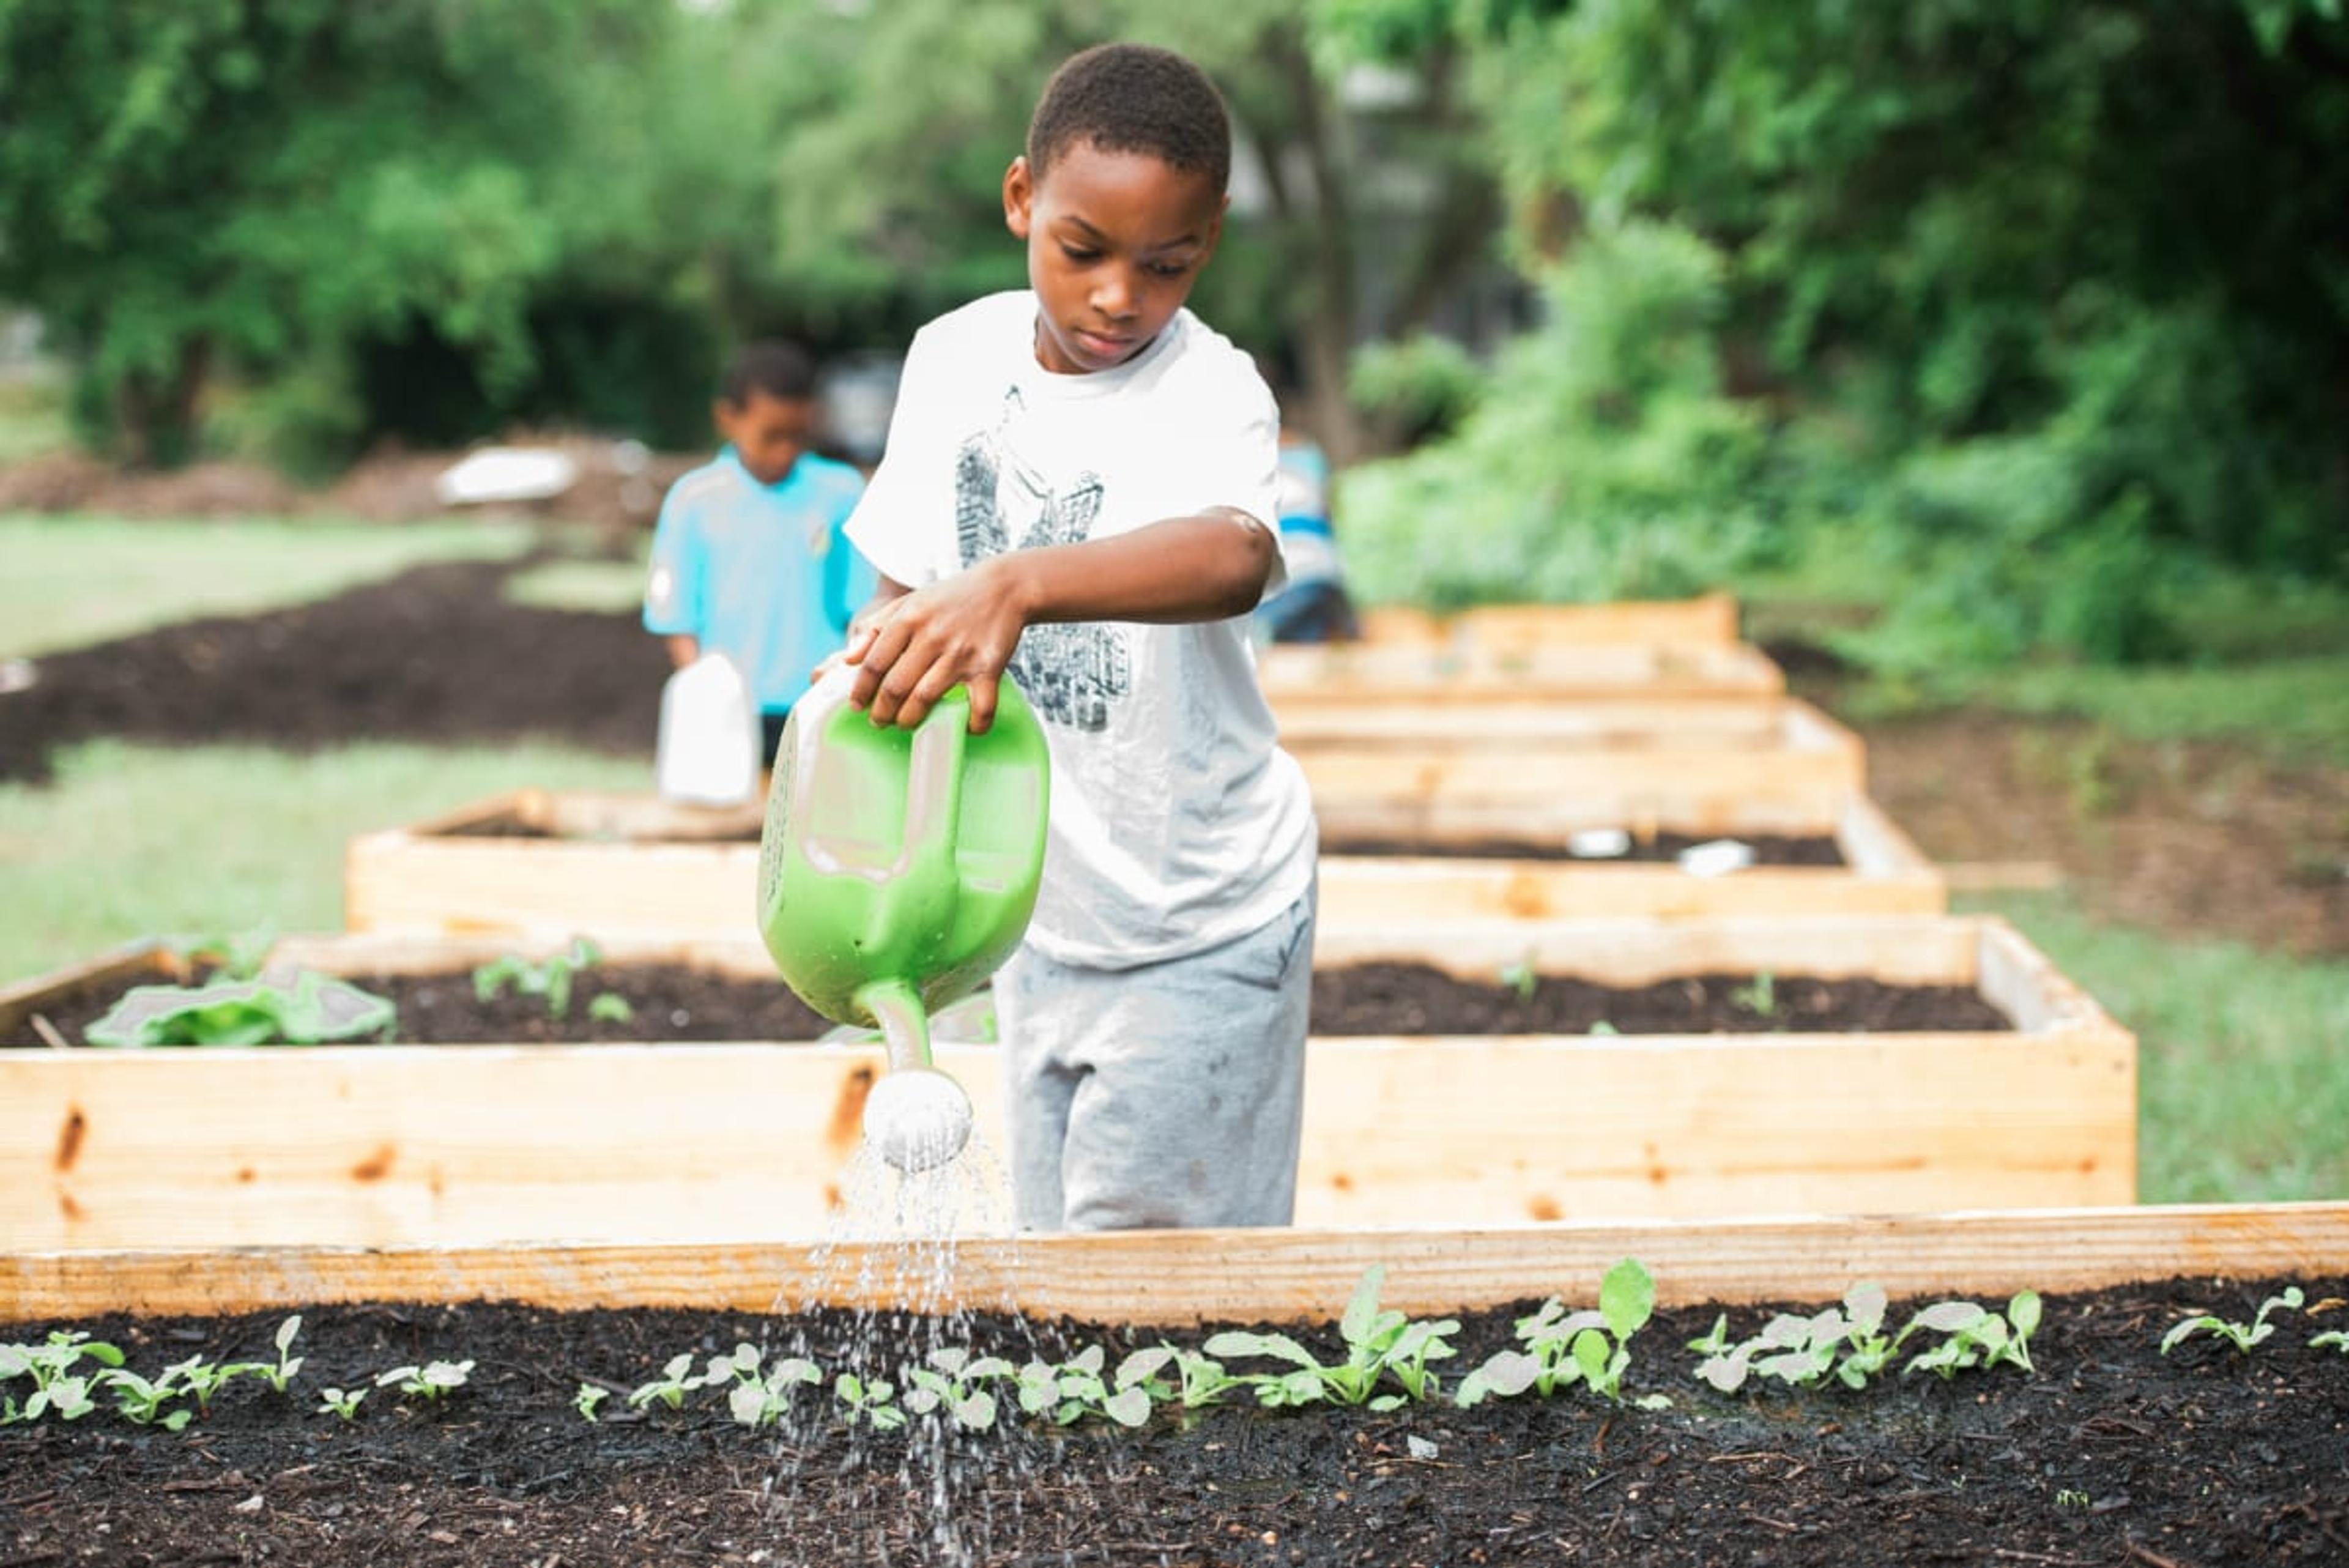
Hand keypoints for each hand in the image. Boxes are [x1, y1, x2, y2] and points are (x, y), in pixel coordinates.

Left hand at [845, 558, 1028, 732]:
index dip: (861, 690)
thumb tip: (848, 659)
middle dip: (881, 712)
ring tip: (906, 723)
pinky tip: (965, 728)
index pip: (874, 663)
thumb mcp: (908, 603)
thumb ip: (875, 628)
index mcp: (908, 619)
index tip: (856, 705)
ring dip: (911, 720)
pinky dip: (973, 724)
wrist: (1003, 588)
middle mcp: (931, 637)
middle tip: (879, 721)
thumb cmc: (949, 599)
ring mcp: (961, 654)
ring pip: (925, 698)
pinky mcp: (989, 667)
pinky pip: (980, 707)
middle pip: (895, 686)